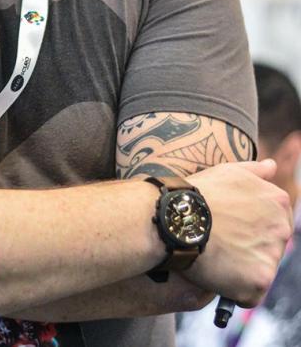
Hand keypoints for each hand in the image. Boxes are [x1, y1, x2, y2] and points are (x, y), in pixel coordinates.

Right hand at [183, 160, 292, 306]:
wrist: (177, 218)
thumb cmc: (200, 193)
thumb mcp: (229, 172)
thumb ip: (255, 170)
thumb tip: (272, 166)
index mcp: (278, 202)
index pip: (274, 222)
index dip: (250, 226)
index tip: (231, 228)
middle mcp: (282, 228)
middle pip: (270, 247)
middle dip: (248, 248)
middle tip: (221, 243)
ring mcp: (272, 255)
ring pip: (259, 270)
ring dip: (241, 268)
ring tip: (215, 256)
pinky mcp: (260, 281)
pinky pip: (250, 294)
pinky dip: (234, 290)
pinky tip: (215, 274)